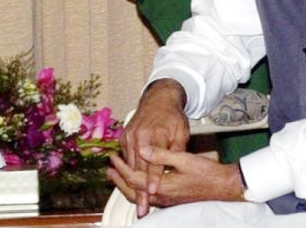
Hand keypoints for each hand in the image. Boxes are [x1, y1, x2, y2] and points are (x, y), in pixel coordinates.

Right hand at [118, 79, 189, 215]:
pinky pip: (126, 157)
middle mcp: (138, 135)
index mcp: (153, 134)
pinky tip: (133, 183)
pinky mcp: (124, 136)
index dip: (153, 178)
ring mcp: (129, 136)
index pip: (153, 162)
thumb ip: (175, 151)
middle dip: (140, 190)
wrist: (158, 99)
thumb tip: (173, 169)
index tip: (152, 191)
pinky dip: (130, 170)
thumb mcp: (181, 132)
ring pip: (130, 165)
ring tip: (137, 201)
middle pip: (138, 168)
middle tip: (143, 206)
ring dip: (132, 183)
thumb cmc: (172, 116)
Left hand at [124, 145, 244, 206]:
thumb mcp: (184, 158)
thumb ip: (161, 155)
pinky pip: (148, 196)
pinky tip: (138, 181)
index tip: (112, 157)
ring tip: (117, 174)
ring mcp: (167, 201)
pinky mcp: (171, 200)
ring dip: (126, 185)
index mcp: (162, 187)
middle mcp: (162, 197)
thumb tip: (142, 150)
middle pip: (132, 191)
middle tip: (109, 169)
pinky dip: (138, 188)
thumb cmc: (207, 172)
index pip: (133, 178)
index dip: (121, 167)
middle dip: (119, 179)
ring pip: (139, 195)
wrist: (224, 186)